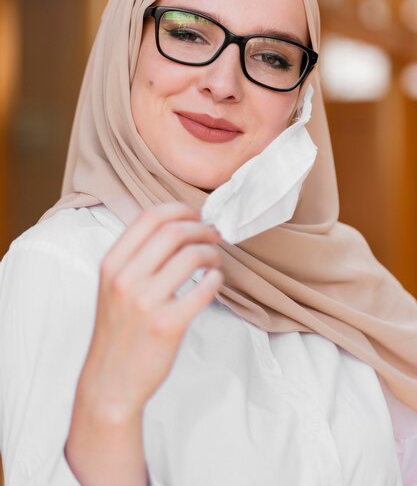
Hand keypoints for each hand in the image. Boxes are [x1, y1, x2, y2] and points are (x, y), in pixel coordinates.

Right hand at [78, 202, 222, 420]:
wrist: (111, 380)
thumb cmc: (118, 331)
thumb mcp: (113, 286)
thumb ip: (136, 257)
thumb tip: (177, 227)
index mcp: (111, 264)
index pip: (149, 217)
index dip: (179, 209)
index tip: (196, 215)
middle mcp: (125, 279)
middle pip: (174, 232)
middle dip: (201, 228)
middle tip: (213, 235)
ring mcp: (146, 303)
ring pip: (191, 257)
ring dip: (211, 253)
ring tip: (214, 261)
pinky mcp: (167, 325)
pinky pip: (203, 290)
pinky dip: (215, 279)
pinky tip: (214, 281)